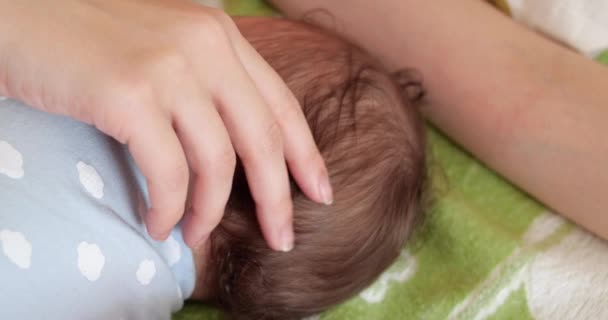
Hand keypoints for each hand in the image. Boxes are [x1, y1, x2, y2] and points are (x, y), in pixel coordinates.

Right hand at [0, 0, 332, 250]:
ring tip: (193, 235)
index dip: (306, 155)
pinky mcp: (128, 94)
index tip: (320, 193)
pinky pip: (167, 172)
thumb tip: (231, 146)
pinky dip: (167, 208)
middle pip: (263, 139)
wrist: (16, 8)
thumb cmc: (85, 35)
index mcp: (218, 36)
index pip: (281, 105)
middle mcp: (204, 45)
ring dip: (209, 212)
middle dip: (278, 198)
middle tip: (281, 238)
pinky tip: (156, 223)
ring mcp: (168, 68)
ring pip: (218, 163)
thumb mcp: (163, 46)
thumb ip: (203, 81)